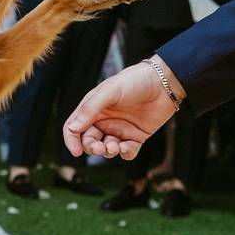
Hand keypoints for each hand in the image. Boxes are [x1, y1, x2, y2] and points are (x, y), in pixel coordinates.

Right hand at [62, 56, 183, 160]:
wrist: (163, 83)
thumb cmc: (134, 81)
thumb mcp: (109, 91)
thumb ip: (90, 109)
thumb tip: (73, 128)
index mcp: (93, 109)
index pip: (74, 128)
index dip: (72, 140)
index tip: (76, 151)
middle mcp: (104, 120)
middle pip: (89, 141)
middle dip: (92, 148)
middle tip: (100, 148)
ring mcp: (120, 129)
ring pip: (107, 149)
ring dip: (108, 151)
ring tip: (115, 146)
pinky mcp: (136, 137)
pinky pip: (127, 152)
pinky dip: (125, 153)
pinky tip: (127, 147)